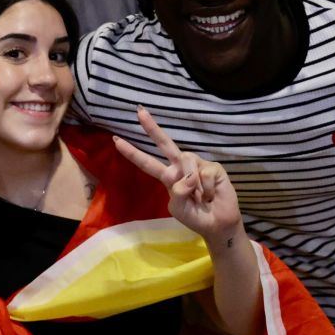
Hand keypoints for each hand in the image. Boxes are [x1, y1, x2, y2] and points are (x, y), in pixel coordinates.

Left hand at [113, 106, 242, 246]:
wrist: (217, 223)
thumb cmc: (194, 216)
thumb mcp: (178, 208)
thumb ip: (177, 192)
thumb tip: (188, 176)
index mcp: (168, 176)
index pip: (147, 162)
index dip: (132, 153)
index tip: (116, 141)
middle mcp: (180, 166)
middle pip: (165, 143)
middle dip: (152, 128)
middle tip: (139, 111)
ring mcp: (197, 164)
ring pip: (187, 162)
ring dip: (194, 186)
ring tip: (201, 198)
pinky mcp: (213, 167)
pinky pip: (204, 174)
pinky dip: (206, 190)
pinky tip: (211, 195)